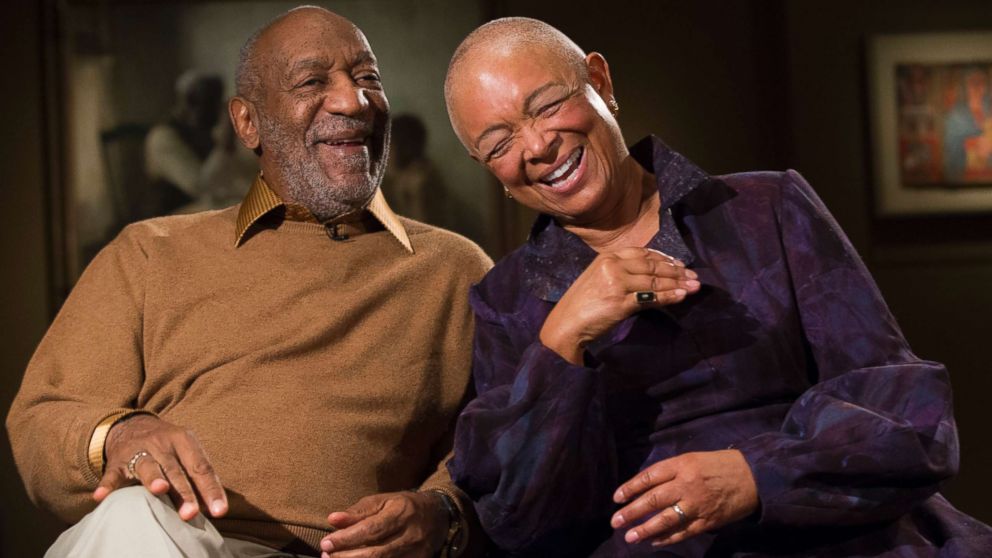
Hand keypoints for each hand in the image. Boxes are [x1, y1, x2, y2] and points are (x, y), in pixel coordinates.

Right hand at [93, 414, 227, 520]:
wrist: (133, 426)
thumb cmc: (169, 449)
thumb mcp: (185, 453)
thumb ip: (198, 476)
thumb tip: (215, 507)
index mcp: (184, 440)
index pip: (201, 467)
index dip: (211, 489)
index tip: (220, 511)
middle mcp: (162, 443)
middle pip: (176, 470)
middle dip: (185, 492)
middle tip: (191, 513)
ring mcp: (138, 450)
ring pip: (148, 466)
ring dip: (154, 478)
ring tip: (160, 490)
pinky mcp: (117, 461)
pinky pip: (112, 474)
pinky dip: (107, 485)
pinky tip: (102, 496)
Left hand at [320, 492, 447, 557]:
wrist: (437, 516)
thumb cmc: (403, 506)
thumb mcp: (383, 501)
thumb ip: (358, 512)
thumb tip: (332, 519)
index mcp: (401, 512)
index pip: (371, 529)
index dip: (347, 538)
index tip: (326, 542)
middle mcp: (410, 534)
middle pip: (376, 553)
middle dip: (347, 557)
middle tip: (326, 555)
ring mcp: (416, 552)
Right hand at [540, 247, 700, 363]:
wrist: (566, 324)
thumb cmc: (582, 305)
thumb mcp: (600, 281)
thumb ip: (622, 275)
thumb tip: (652, 277)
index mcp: (607, 258)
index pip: (642, 253)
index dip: (664, 258)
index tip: (680, 264)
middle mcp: (613, 266)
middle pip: (652, 265)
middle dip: (676, 271)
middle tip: (694, 276)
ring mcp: (617, 283)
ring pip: (654, 281)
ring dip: (678, 283)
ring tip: (694, 287)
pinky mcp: (621, 302)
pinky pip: (651, 297)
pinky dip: (669, 296)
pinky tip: (681, 297)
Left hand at [611, 450, 757, 547]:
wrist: (754, 477)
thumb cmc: (721, 464)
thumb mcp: (694, 458)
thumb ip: (672, 471)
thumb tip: (646, 487)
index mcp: (682, 464)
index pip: (649, 477)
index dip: (630, 487)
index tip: (616, 498)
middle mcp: (687, 484)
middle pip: (653, 499)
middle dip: (632, 511)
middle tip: (615, 521)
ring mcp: (697, 504)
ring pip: (665, 519)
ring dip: (645, 529)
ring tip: (629, 537)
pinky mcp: (707, 521)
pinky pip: (683, 532)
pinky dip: (667, 538)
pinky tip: (654, 541)